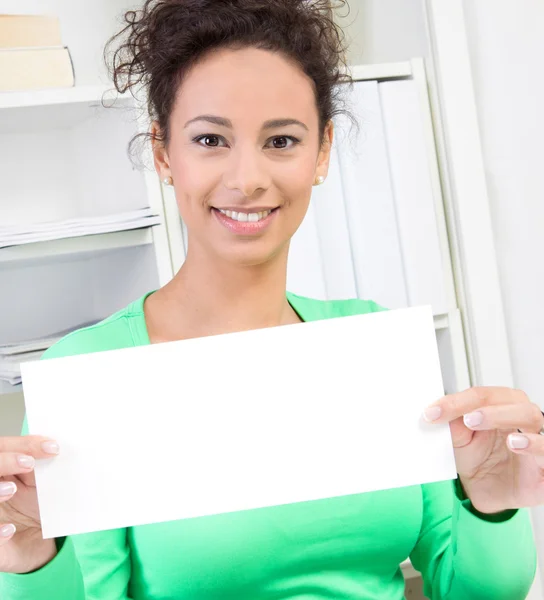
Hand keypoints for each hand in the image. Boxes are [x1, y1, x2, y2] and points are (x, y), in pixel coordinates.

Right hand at [0, 436, 59, 573]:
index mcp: (3, 471)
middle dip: (4, 462)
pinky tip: (10, 530)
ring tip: (12, 490)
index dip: (24, 444)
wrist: (35, 543)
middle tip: (28, 463)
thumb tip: (58, 449)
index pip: (4, 448)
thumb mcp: (41, 486)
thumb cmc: (35, 507)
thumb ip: (42, 468)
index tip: (52, 447)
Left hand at [423, 386, 543, 512]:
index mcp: (501, 407)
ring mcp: (536, 441)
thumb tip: (438, 410)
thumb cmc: (478, 460)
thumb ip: (453, 424)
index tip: (433, 412)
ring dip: (506, 417)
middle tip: (465, 419)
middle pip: (513, 401)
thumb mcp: (460, 441)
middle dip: (487, 407)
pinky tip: (516, 443)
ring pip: (532, 417)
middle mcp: (522, 420)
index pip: (483, 395)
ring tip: (483, 424)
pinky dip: (535, 444)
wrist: (484, 493)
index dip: (457, 401)